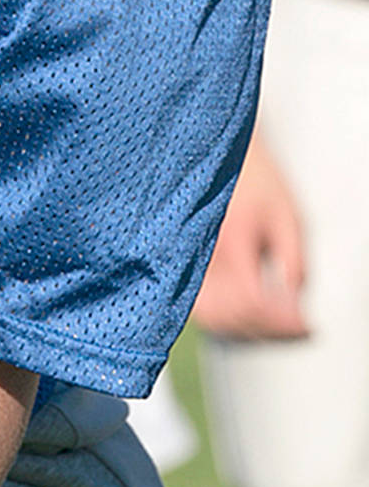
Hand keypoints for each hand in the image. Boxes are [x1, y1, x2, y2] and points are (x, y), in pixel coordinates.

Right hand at [193, 127, 308, 340]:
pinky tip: (247, 315)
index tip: (308, 326)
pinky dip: (225, 320)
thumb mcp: (286, 217)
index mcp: (229, 242)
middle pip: (230, 317)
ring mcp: (185, 262)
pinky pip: (198, 306)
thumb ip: (294, 262)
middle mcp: (200, 256)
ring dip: (246, 329)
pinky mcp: (178, 266)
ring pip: (211, 318)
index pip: (253, 301)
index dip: (284, 322)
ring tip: (274, 324)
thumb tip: (296, 303)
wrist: (208, 156)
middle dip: (268, 330)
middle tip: (298, 328)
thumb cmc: (251, 181)